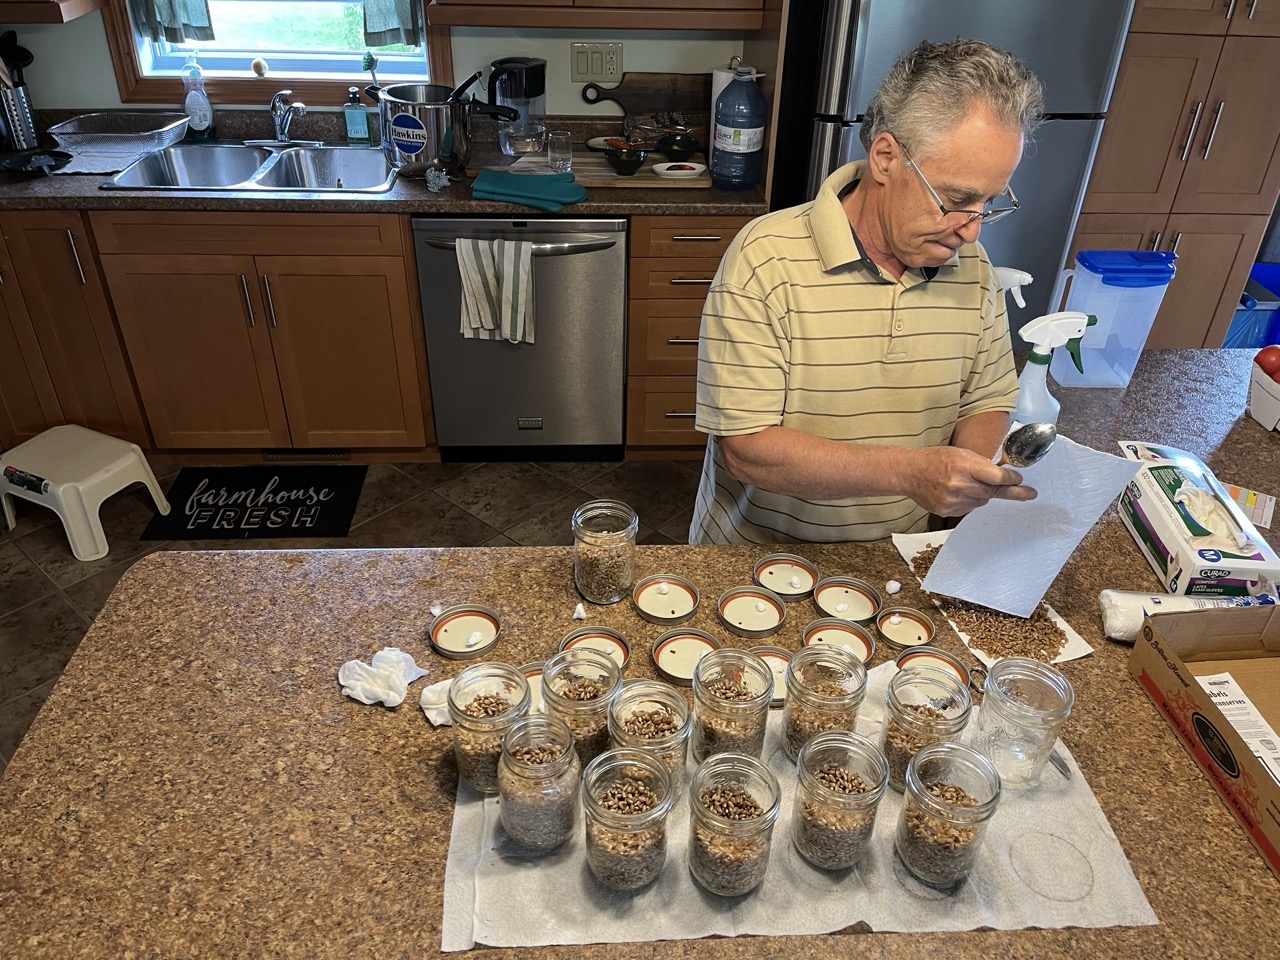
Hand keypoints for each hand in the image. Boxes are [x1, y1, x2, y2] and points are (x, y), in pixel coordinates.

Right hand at [904, 446, 1036, 516]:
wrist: (909, 473)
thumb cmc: (935, 460)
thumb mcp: (961, 453)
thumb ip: (982, 464)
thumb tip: (1005, 473)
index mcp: (964, 467)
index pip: (997, 477)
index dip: (1012, 480)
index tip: (1021, 481)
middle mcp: (959, 485)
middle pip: (993, 491)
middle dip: (1007, 490)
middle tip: (1030, 493)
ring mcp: (953, 501)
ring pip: (982, 501)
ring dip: (982, 493)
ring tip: (967, 484)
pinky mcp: (948, 511)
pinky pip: (969, 508)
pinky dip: (970, 501)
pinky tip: (957, 492)